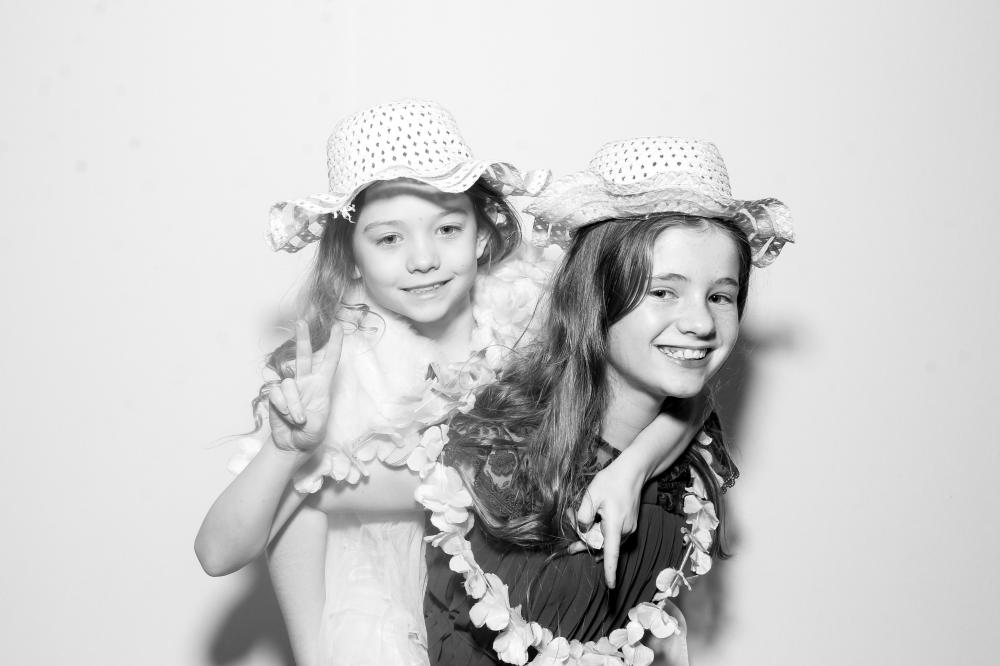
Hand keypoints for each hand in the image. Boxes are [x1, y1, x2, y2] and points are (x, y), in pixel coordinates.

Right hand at [268, 321, 343, 453]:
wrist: (293, 445)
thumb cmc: (311, 434)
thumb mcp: (317, 425)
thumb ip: (305, 411)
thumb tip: (289, 399)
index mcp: (322, 386)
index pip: (329, 361)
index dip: (334, 344)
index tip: (338, 327)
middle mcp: (305, 382)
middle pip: (303, 356)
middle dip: (302, 338)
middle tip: (300, 321)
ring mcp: (289, 388)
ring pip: (288, 385)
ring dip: (293, 406)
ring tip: (297, 419)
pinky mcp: (275, 395)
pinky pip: (277, 395)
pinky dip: (283, 408)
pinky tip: (286, 417)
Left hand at [571, 461, 643, 588]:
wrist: (633, 471)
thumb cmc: (611, 481)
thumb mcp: (591, 496)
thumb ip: (583, 516)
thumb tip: (583, 531)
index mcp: (615, 526)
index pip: (612, 554)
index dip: (610, 571)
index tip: (611, 586)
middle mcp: (625, 530)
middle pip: (604, 547)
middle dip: (587, 544)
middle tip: (571, 539)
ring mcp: (629, 528)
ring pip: (608, 541)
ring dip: (593, 537)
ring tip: (579, 524)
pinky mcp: (629, 523)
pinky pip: (613, 535)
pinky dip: (602, 533)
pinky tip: (594, 521)